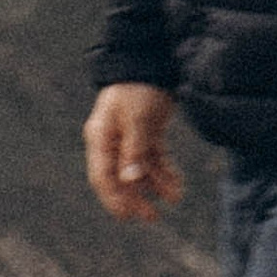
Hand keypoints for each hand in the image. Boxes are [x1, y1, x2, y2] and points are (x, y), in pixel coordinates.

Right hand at [85, 82, 184, 223]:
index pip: (102, 175)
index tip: (127, 216)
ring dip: (154, 186)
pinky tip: (176, 185)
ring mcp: (129, 137)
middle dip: (135, 198)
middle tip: (152, 217)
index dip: (114, 198)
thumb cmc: (138, 86)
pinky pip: (153, 159)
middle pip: (120, 177)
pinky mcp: (146, 132)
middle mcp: (112, 140)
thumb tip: (130, 180)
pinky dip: (163, 172)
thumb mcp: (137, 118)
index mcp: (101, 137)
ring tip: (173, 199)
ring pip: (139, 170)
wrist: (152, 58)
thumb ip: (134, 149)